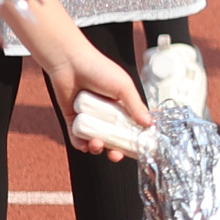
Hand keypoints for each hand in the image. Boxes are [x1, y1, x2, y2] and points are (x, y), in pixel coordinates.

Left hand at [34, 39, 151, 151]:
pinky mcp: (72, 120)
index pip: (131, 127)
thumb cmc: (99, 69)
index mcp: (122, 106)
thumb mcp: (123, 87)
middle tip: (116, 155)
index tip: (139, 149)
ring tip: (96, 144)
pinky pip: (77, 138)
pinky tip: (85, 144)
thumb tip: (149, 124)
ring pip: (96, 141)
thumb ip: (136, 106)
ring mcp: (90, 118)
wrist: (70, 63)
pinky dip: (81, 144)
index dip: (135, 140)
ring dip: (97, 147)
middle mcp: (107, 114)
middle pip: (114, 139)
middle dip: (116, 150)